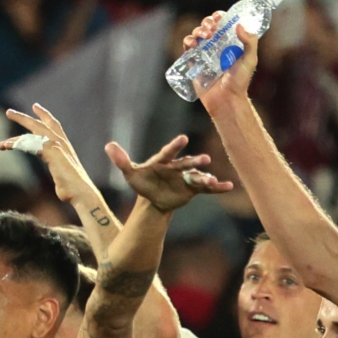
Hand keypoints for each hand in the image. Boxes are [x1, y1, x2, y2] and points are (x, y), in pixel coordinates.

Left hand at [0, 104, 96, 203]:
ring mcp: (56, 146)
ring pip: (30, 135)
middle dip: (23, 118)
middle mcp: (61, 142)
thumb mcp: (62, 174)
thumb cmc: (73, 188)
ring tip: (0, 143)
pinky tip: (6, 147)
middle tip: (9, 112)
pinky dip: (16, 145)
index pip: (53, 125)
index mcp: (65, 146)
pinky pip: (29, 145)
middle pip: (39, 125)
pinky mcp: (51, 152)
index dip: (44, 115)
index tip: (35, 106)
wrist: (80, 192)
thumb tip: (60, 182)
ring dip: (13, 139)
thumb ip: (57, 169)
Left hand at [106, 135, 228, 211]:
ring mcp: (187, 177)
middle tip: (205, 159)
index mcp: (163, 160)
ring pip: (198, 175)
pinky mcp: (193, 188)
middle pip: (187, 163)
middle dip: (195, 161)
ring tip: (212, 180)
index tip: (183, 139)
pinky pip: (207, 188)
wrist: (154, 198)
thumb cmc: (143, 182)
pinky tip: (229, 186)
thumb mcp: (131, 173)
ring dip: (205, 177)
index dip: (175, 146)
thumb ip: (121, 161)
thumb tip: (108, 145)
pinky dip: (218, 187)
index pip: (168, 152)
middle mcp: (178, 166)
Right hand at [183, 12, 258, 115]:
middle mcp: (216, 45)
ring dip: (198, 30)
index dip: (219, 17)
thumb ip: (250, 42)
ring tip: (205, 37)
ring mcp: (204, 53)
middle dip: (207, 22)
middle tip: (211, 29)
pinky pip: (187, 47)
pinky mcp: (194, 62)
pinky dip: (188, 42)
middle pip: (208, 26)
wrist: (226, 99)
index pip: (223, 23)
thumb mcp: (250, 60)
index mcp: (229, 42)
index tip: (219, 17)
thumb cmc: (240, 81)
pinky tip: (194, 44)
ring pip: (197, 34)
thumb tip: (239, 25)